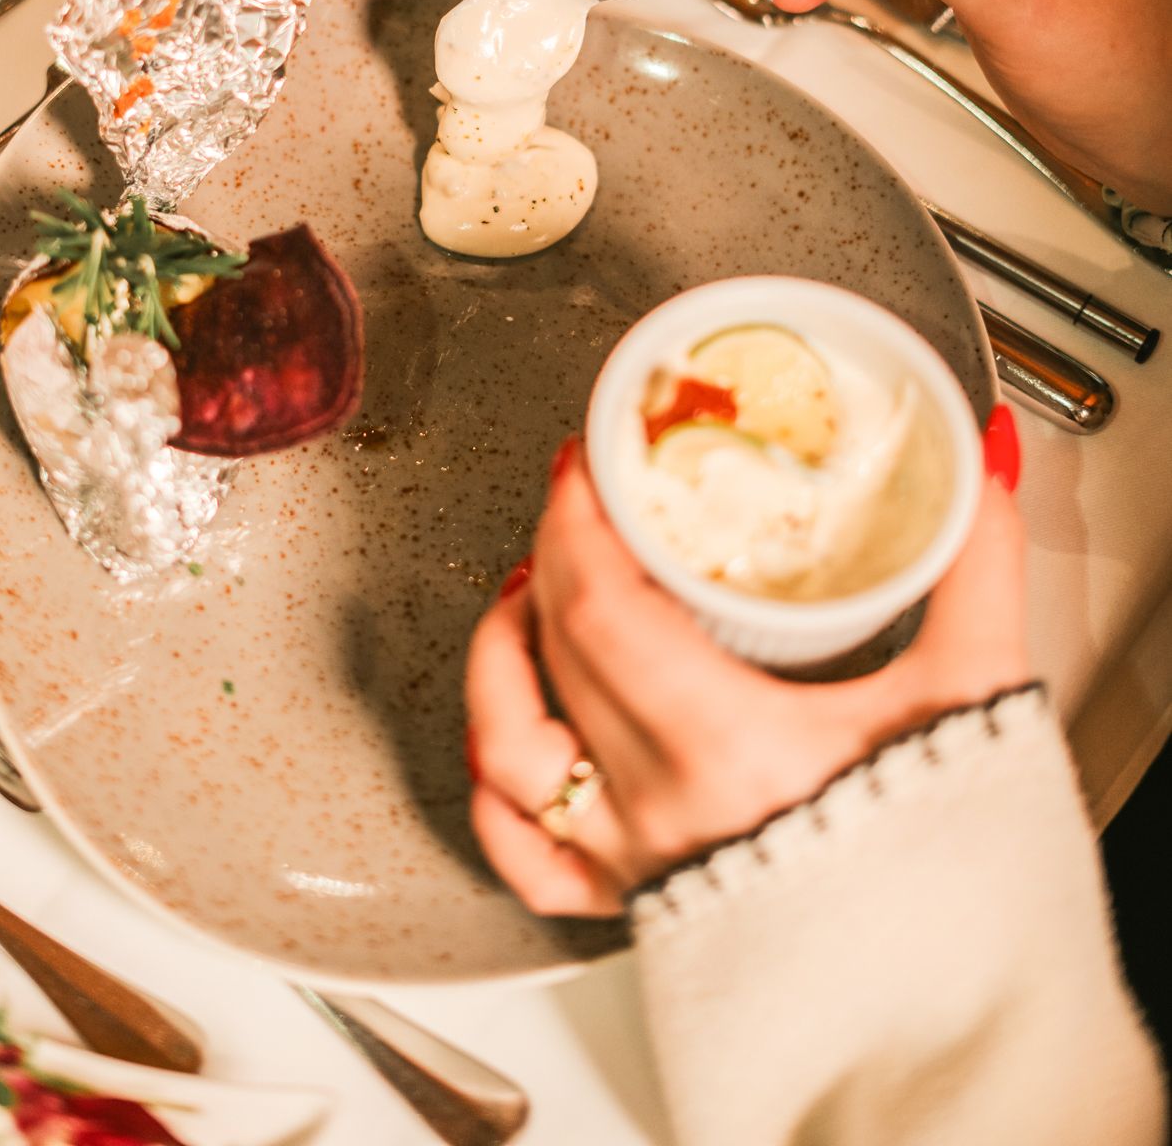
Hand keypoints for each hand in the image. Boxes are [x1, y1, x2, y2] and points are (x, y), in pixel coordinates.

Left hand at [465, 419, 1026, 916]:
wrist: (962, 1014)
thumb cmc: (963, 877)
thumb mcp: (976, 695)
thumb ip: (975, 564)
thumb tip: (979, 465)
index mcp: (730, 747)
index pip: (601, 603)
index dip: (578, 516)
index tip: (590, 461)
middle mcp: (662, 806)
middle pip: (559, 648)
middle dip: (558, 550)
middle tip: (581, 499)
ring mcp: (637, 861)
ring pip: (511, 746)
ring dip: (501, 654)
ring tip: (527, 591)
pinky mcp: (635, 909)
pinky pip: (526, 853)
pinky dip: (498, 787)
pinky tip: (506, 732)